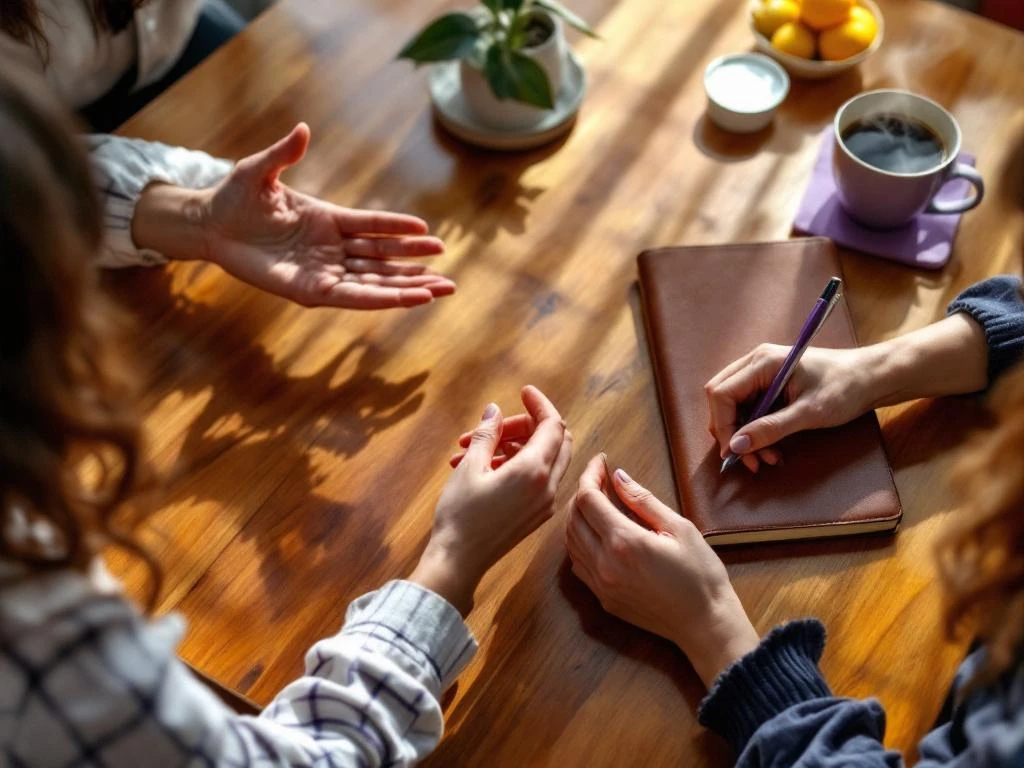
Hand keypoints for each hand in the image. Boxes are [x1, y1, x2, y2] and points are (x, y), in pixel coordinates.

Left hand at [134, 123, 454, 308]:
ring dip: (406, 287)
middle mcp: (331, 248)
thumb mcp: (259, 170)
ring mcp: (322, 270)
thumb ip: (284, 154)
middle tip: (450, 275)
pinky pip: (351, 296)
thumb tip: (302, 129)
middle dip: (416, 267)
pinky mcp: (309, 290)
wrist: (208, 224)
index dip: (399, 230)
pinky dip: (378, 298)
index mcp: (328, 219)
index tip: (428, 233)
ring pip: (374, 281)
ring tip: (440, 290)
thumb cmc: (233, 196)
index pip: (373, 226)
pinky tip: (404, 299)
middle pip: (383, 260)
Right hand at [409, 386, 573, 614]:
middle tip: (495, 426)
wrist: (458, 562)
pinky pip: (537, 479)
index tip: (523, 392)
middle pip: (556, 440)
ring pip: (545, 460)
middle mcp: (548, 487)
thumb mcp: (470, 467)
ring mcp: (544, 503)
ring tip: (472, 448)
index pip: (553, 425)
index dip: (540, 404)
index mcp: (534, 471)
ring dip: (515, 446)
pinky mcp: (536, 514)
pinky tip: (482, 466)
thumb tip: (494, 411)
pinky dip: (516, 465)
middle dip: (527, 425)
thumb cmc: (461, 515)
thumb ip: (487, 434)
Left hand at [565, 455, 758, 686]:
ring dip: (577, 517)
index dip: (591, 474)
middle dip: (582, 492)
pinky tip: (597, 534)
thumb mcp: (678, 528)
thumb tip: (617, 476)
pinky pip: (578, 564)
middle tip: (600, 479)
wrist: (705, 624)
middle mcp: (604, 564)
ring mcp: (600, 585)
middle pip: (573, 517)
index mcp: (623, 542)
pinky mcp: (603, 599)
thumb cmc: (700, 574)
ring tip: (597, 501)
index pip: (588, 498)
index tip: (601, 461)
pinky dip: (579, 542)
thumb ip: (642, 500)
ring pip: (571, 541)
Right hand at [704, 343, 878, 472]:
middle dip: (730, 432)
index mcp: (762, 362)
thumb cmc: (845, 388)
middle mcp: (755, 363)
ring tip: (766, 458)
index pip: (722, 393)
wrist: (872, 377)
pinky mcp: (768, 384)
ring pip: (733, 407)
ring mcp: (761, 372)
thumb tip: (736, 447)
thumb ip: (770, 429)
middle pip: (721, 398)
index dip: (723, 426)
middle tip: (750, 460)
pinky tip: (771, 448)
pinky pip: (749, 409)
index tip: (735, 454)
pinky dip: (755, 431)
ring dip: (744, 436)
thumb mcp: (808, 413)